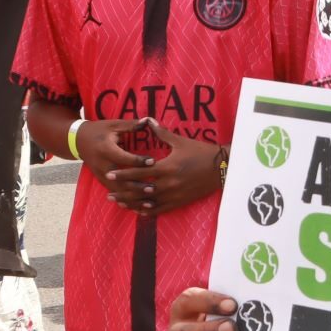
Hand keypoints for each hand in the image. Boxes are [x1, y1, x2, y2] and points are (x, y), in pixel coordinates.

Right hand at [74, 118, 151, 196]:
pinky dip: (126, 200)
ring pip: (117, 190)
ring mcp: (100, 174)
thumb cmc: (99, 130)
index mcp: (106, 149)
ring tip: (149, 203)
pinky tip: (138, 207)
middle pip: (120, 179)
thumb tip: (148, 120)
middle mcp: (102, 165)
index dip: (138, 160)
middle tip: (153, 188)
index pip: (124, 158)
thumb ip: (131, 125)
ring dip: (133, 198)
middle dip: (136, 185)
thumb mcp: (113, 125)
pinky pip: (114, 193)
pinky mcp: (101, 180)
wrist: (77, 140)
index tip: (153, 162)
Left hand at [107, 118, 224, 214]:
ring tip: (119, 203)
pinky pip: (160, 209)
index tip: (110, 174)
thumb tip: (147, 120)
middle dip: (123, 192)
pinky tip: (138, 210)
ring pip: (148, 203)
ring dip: (132, 203)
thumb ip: (161, 133)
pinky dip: (147, 210)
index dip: (123, 174)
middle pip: (140, 190)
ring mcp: (174, 195)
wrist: (221, 168)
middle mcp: (168, 184)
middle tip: (109, 193)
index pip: (139, 172)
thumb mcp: (180, 141)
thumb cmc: (201, 152)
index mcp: (166, 167)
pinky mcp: (180, 202)